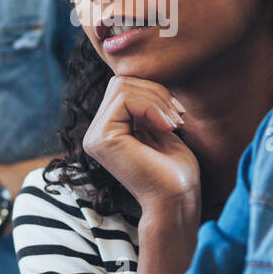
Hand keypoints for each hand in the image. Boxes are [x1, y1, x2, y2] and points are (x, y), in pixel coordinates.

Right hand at [82, 77, 199, 216]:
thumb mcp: (160, 127)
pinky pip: (124, 99)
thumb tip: (142, 74)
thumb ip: (147, 104)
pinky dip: (152, 107)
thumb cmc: (175, 170)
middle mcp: (95, 132)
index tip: (177, 113)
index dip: (154, 91)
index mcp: (108, 129)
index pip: (124, 86)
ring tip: (174, 124)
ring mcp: (95, 136)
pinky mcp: (101, 138)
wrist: (177, 199)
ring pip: (122, 86)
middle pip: (121, 82)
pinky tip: (166, 128)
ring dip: (157, 99)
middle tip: (177, 117)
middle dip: (156, 92)